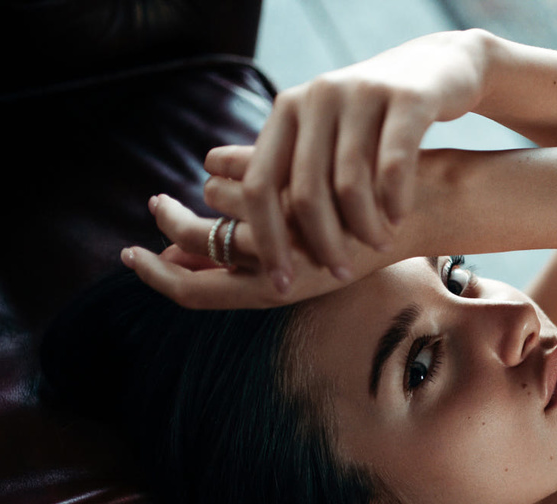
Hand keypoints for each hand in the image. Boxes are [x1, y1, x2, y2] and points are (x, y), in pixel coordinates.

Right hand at [121, 180, 391, 308]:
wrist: (424, 209)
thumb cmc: (365, 231)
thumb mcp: (300, 250)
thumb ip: (245, 254)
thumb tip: (182, 252)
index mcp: (277, 290)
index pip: (196, 295)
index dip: (157, 278)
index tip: (132, 255)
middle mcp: (278, 266)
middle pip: (194, 246)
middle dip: (168, 224)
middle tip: (155, 204)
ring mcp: (288, 226)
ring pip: (216, 197)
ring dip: (219, 183)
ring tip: (238, 174)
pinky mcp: (298, 189)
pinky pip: (241, 168)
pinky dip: (235, 158)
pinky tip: (245, 155)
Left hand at [238, 30, 487, 289]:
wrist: (437, 71)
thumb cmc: (375, 123)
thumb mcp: (326, 138)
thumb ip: (292, 175)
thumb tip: (243, 243)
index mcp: (287, 110)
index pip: (260, 184)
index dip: (267, 240)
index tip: (282, 283)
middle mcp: (317, 96)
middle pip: (305, 191)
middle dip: (323, 244)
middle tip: (341, 272)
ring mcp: (361, 93)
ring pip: (350, 183)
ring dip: (364, 227)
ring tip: (378, 245)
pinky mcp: (407, 98)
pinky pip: (393, 165)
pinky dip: (395, 201)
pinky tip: (400, 219)